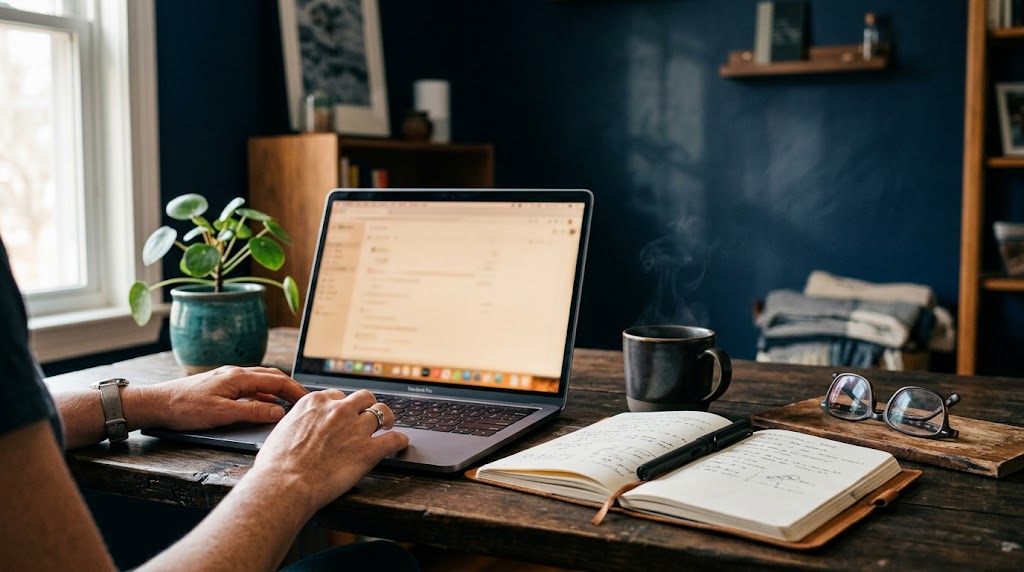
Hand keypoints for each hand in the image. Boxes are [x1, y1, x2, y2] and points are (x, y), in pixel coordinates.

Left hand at [130, 366, 308, 430]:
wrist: (157, 404)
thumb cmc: (185, 408)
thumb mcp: (222, 414)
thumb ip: (252, 412)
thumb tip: (279, 412)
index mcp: (238, 377)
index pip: (276, 381)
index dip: (295, 391)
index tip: (309, 401)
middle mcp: (235, 373)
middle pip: (272, 377)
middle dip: (291, 388)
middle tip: (305, 401)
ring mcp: (227, 378)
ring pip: (261, 380)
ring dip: (278, 390)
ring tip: (290, 403)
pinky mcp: (220, 386)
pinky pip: (250, 387)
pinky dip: (264, 394)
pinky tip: (265, 405)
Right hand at [251, 389, 408, 513]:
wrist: (285, 483)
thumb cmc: (276, 464)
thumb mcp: (282, 430)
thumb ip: (299, 423)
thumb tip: (300, 429)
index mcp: (316, 403)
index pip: (338, 396)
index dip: (343, 406)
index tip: (345, 414)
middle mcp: (339, 410)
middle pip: (364, 398)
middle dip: (368, 405)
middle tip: (370, 414)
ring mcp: (356, 428)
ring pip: (382, 412)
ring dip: (387, 418)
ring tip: (390, 424)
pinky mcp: (369, 450)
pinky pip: (393, 439)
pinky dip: (400, 440)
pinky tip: (401, 442)